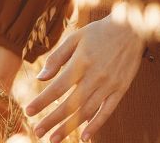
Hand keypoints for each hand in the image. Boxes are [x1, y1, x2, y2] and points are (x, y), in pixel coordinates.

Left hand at [24, 15, 145, 142]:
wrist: (132, 27)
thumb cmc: (99, 32)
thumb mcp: (75, 38)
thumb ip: (57, 58)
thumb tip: (40, 78)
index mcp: (81, 62)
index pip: (57, 87)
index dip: (42, 101)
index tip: (28, 111)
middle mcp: (95, 75)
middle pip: (70, 104)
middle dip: (51, 120)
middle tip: (38, 132)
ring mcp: (109, 84)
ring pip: (86, 112)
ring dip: (69, 127)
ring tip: (54, 139)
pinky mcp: (121, 88)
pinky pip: (107, 111)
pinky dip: (96, 125)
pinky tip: (84, 136)